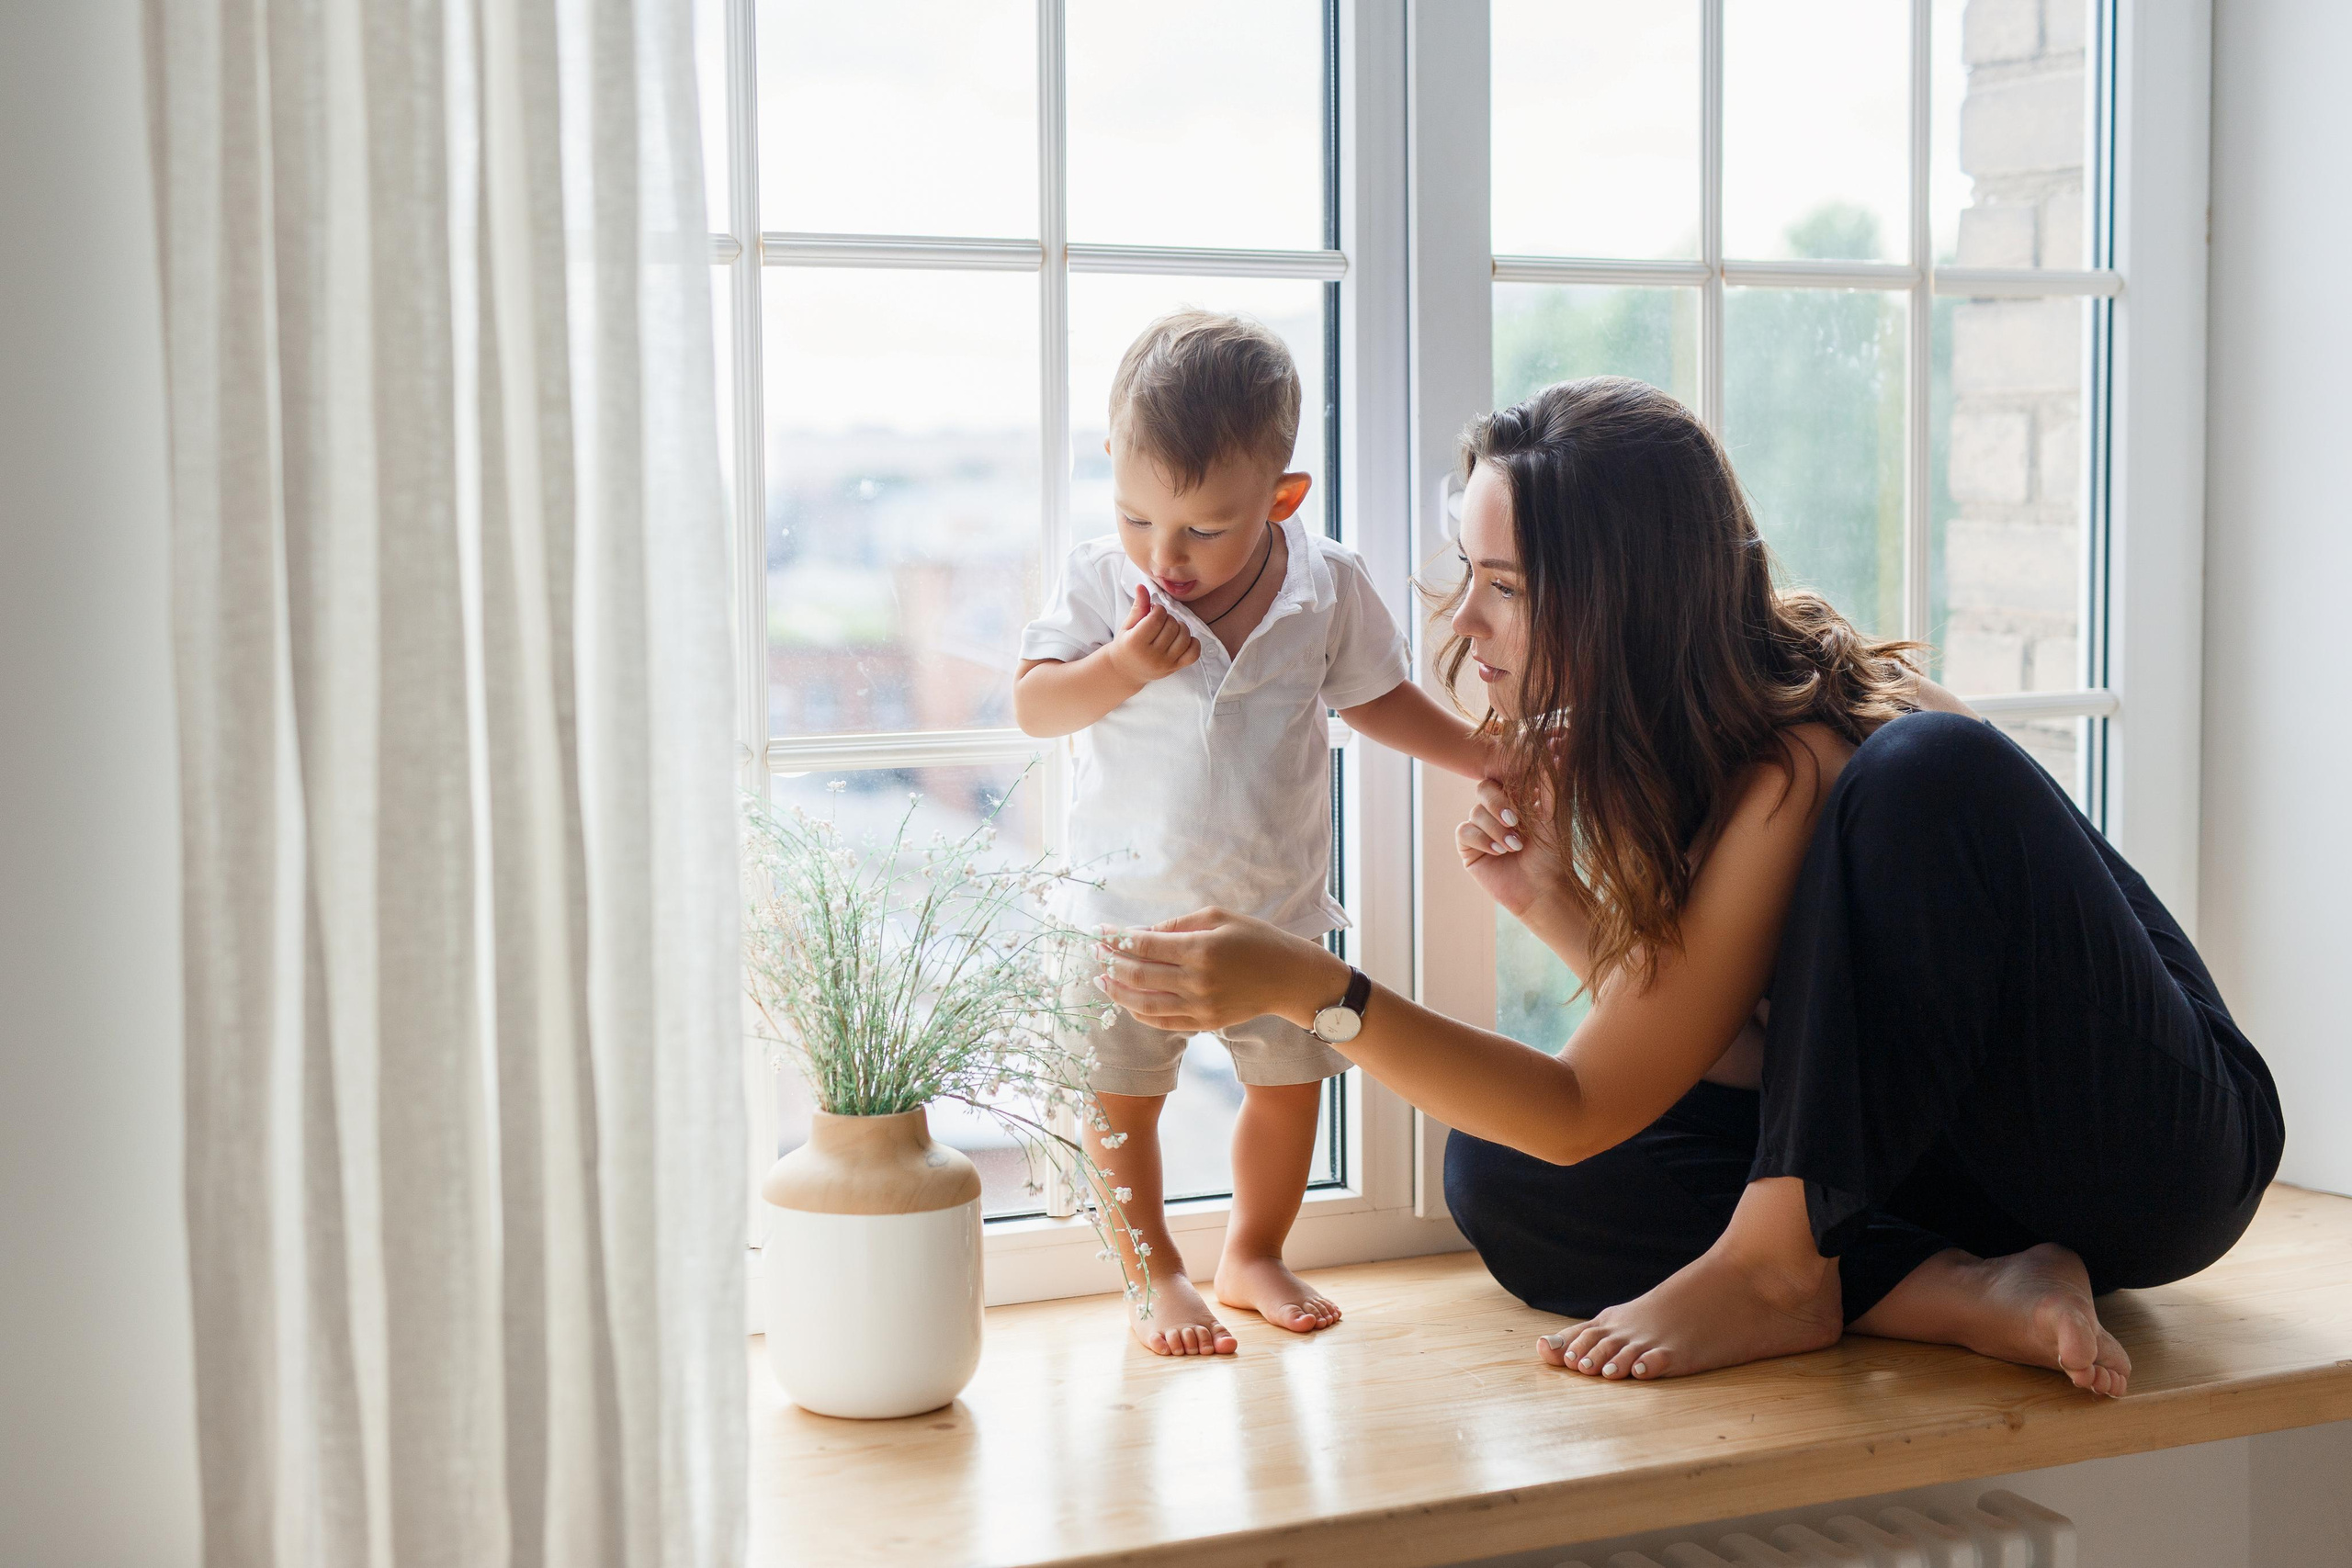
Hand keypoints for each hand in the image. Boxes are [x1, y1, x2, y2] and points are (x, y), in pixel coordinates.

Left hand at [1093, 908, 1349, 1033]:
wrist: (1290, 978)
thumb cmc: (1256, 939)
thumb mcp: (1219, 917)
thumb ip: (1177, 925)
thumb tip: (1139, 932)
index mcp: (1200, 949)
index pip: (1144, 945)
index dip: (1116, 938)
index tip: (1100, 931)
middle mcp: (1197, 982)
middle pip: (1138, 976)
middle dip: (1110, 963)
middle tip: (1095, 952)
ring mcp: (1200, 1007)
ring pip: (1144, 1005)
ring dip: (1117, 992)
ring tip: (1101, 979)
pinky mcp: (1204, 1024)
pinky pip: (1162, 1023)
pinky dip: (1139, 1013)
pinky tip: (1127, 1000)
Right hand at [1104, 584, 1200, 684]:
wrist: (1125, 671)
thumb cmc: (1126, 645)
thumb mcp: (1128, 625)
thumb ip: (1138, 606)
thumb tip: (1142, 586)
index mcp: (1135, 643)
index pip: (1157, 618)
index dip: (1158, 610)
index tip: (1154, 611)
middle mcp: (1151, 655)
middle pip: (1172, 626)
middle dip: (1168, 618)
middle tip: (1160, 621)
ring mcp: (1165, 664)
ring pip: (1184, 637)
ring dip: (1180, 628)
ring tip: (1170, 629)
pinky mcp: (1174, 668)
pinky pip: (1193, 654)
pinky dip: (1193, 643)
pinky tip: (1183, 639)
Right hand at [1457, 776, 1559, 917]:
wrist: (1543, 888)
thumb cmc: (1553, 853)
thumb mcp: (1553, 815)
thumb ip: (1549, 784)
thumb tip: (1554, 752)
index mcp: (1515, 799)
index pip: (1502, 777)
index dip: (1508, 782)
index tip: (1523, 793)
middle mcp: (1496, 811)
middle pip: (1483, 789)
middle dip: (1498, 804)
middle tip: (1516, 821)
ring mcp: (1481, 829)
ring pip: (1475, 812)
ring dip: (1496, 829)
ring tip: (1514, 846)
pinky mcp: (1469, 847)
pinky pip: (1464, 831)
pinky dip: (1482, 840)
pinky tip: (1499, 852)